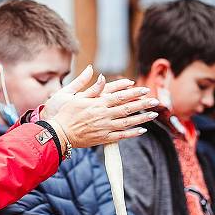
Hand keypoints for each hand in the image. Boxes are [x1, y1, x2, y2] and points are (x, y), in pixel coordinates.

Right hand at [42, 66, 158, 147]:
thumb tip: (102, 76)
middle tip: (156, 101)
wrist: (58, 134)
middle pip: (127, 109)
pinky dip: (132, 133)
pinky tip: (142, 130)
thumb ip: (91, 88)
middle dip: (143, 104)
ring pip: (127, 123)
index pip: (120, 96)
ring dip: (142, 118)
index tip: (145, 90)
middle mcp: (103, 115)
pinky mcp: (103, 138)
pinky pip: (121, 136)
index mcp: (97, 103)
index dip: (133, 93)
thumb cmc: (64, 114)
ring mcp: (104, 128)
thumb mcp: (74, 96)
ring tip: (154, 114)